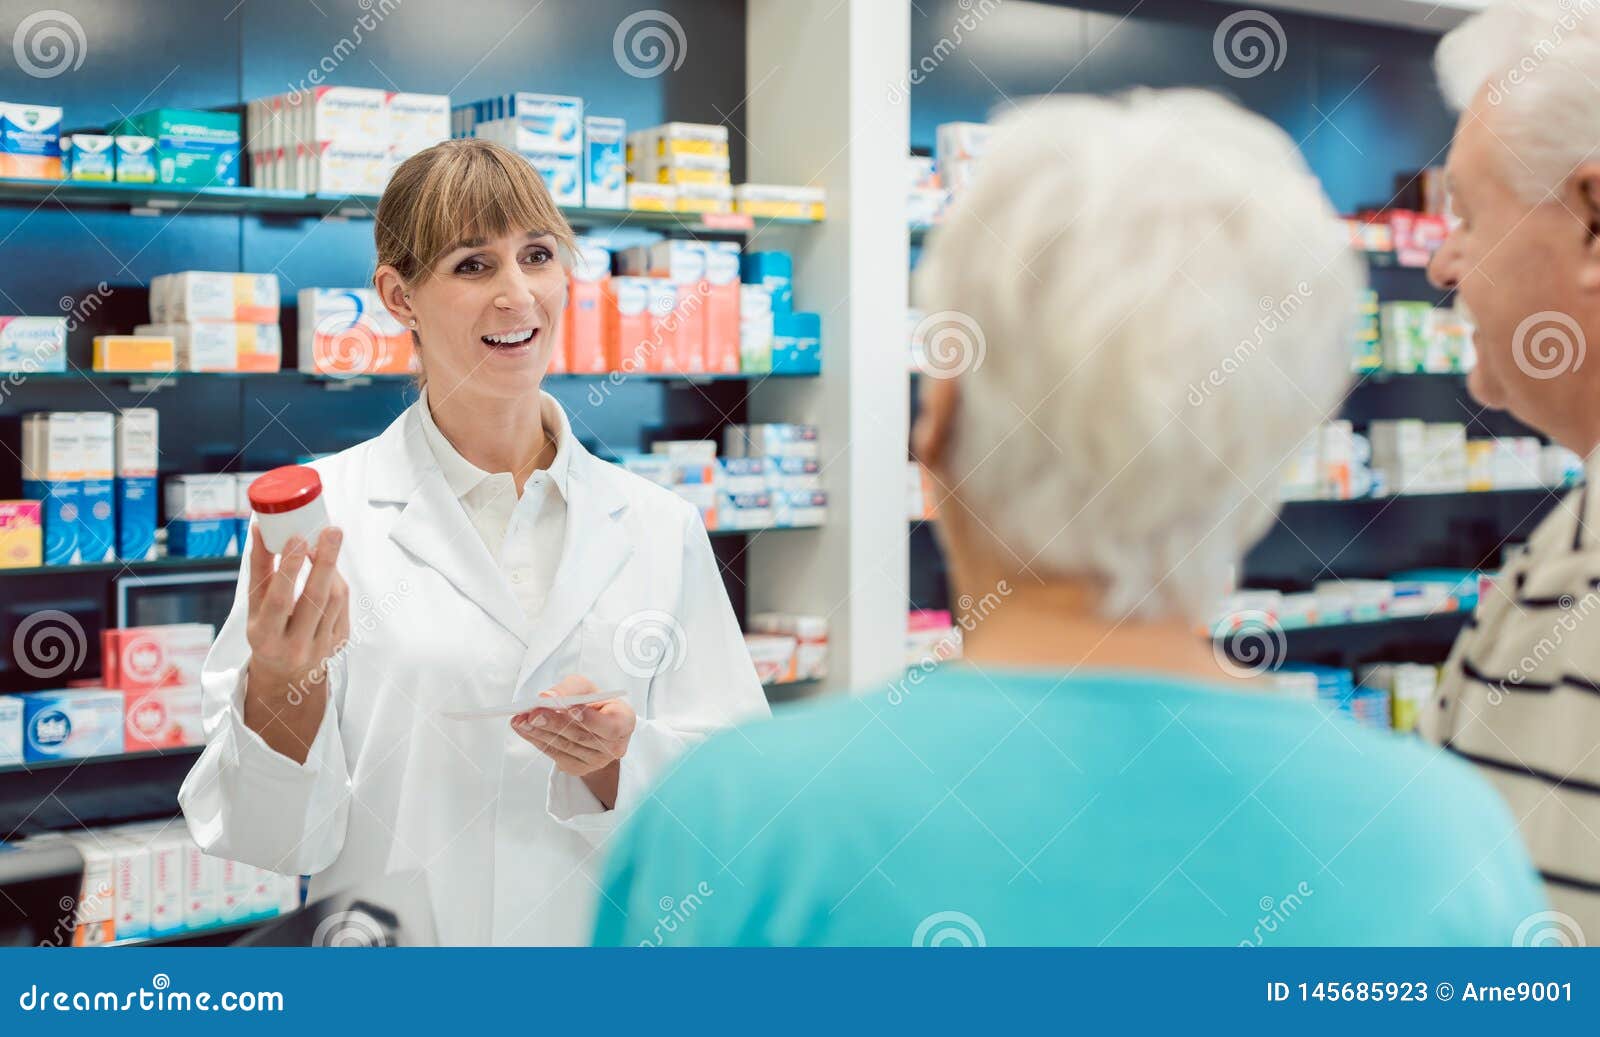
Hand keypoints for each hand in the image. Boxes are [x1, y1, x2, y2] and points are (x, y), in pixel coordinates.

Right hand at [245, 526, 349, 705]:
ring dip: (332, 567)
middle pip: (316, 598)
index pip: (279, 600)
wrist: (287, 672)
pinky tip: (329, 569)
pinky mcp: (340, 642)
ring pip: (335, 599)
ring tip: (326, 543)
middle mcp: (294, 646)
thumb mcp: (254, 605)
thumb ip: (259, 567)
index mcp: (265, 638)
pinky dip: (337, 582)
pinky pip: (343, 605)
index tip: (297, 538)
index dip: (289, 569)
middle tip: (331, 530)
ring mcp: (321, 647)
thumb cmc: (267, 629)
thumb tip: (260, 527)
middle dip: (325, 561)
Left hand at [510, 674, 635, 778]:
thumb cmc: (594, 703)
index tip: (570, 708)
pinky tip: (524, 729)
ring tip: (522, 720)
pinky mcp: (578, 768)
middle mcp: (614, 746)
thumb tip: (547, 696)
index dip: (590, 719)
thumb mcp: (586, 687)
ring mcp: (596, 761)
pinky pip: (555, 755)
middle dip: (555, 723)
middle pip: (582, 736)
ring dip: (540, 733)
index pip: (610, 725)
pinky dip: (537, 740)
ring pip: (566, 747)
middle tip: (534, 713)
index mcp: (624, 722)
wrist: (594, 725)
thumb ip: (569, 689)